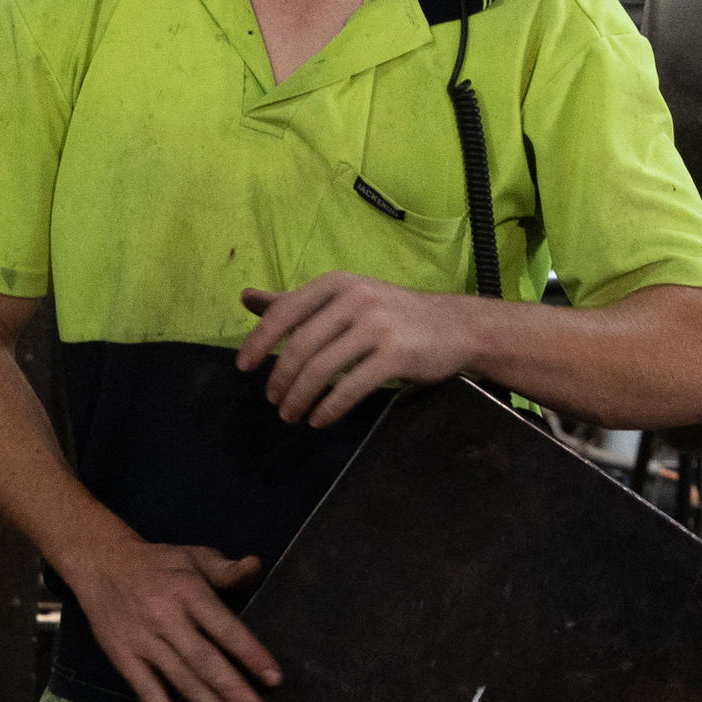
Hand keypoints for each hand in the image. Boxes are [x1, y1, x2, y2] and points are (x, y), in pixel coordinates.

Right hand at [64, 536, 276, 701]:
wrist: (100, 564)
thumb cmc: (159, 564)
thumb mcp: (194, 556)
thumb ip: (226, 569)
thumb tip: (256, 567)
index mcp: (188, 592)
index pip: (224, 628)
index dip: (250, 654)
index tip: (273, 678)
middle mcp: (165, 619)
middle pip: (203, 661)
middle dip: (232, 690)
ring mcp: (142, 642)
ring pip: (180, 681)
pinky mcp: (123, 659)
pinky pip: (148, 693)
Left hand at [239, 272, 477, 429]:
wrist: (458, 326)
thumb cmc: (395, 314)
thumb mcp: (345, 298)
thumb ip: (297, 301)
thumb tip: (245, 297)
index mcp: (337, 283)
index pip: (284, 312)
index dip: (259, 342)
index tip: (244, 368)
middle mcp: (355, 298)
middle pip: (301, 346)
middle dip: (281, 379)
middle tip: (274, 402)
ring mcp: (377, 326)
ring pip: (322, 369)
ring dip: (300, 398)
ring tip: (292, 416)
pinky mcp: (396, 355)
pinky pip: (351, 387)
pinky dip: (330, 408)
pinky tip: (320, 419)